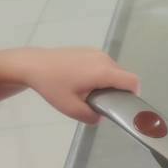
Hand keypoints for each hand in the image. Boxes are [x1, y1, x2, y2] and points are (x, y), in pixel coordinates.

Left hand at [20, 48, 140, 123]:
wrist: (33, 64)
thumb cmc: (52, 85)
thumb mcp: (71, 108)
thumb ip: (91, 116)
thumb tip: (100, 117)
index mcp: (103, 71)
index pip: (132, 81)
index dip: (133, 96)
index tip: (122, 107)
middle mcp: (104, 59)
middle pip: (123, 77)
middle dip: (117, 92)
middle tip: (100, 104)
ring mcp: (96, 52)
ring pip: (113, 71)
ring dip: (107, 84)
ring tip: (88, 94)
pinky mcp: (88, 51)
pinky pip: (103, 65)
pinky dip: (100, 76)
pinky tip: (81, 83)